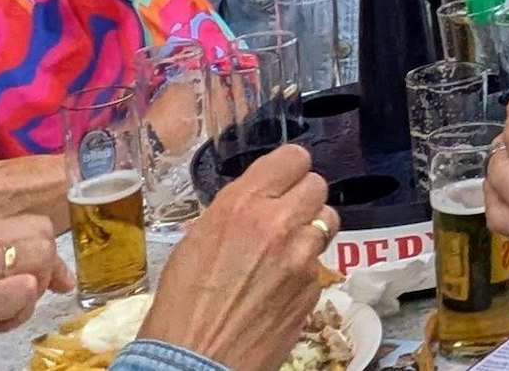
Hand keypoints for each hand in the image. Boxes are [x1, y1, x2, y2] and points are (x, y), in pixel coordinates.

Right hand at [139, 144, 336, 370]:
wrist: (193, 362)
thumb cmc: (181, 305)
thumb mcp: (197, 241)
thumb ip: (236, 214)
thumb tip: (258, 202)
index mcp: (242, 205)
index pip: (293, 158)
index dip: (289, 169)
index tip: (283, 180)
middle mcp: (278, 224)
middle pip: (318, 186)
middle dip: (303, 198)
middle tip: (286, 216)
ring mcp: (301, 257)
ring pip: (327, 222)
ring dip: (311, 230)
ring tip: (287, 249)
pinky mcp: (313, 288)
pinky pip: (319, 263)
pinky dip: (305, 269)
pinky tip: (280, 285)